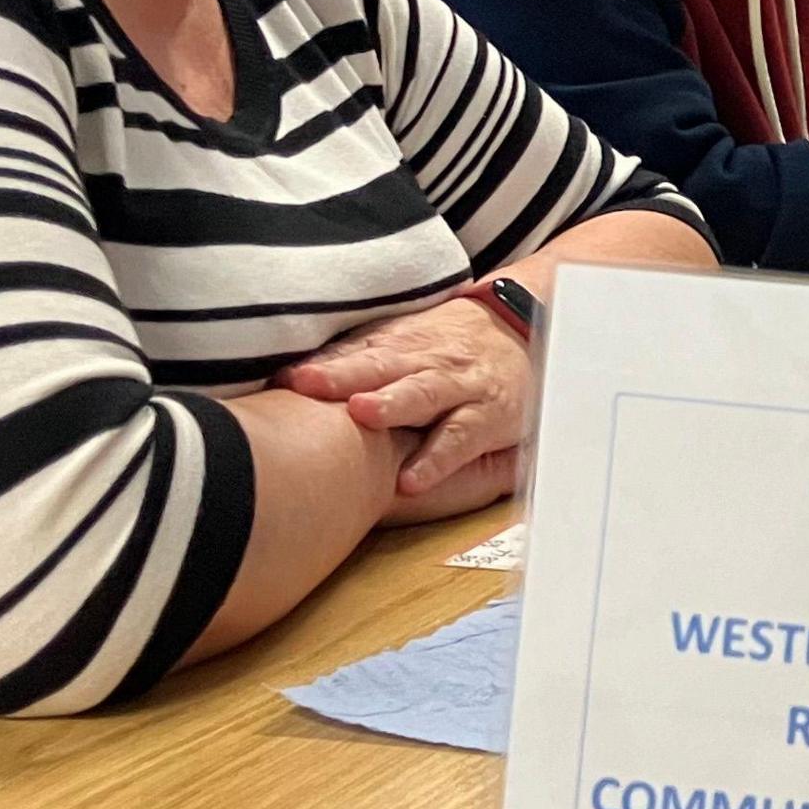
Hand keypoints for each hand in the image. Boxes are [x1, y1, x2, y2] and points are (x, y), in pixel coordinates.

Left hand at [274, 297, 532, 508]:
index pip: (357, 353)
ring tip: (363, 414)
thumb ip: (353, 360)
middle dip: (345, 377)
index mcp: (400, 346)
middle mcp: (426, 363)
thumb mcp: (403, 343)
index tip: (286, 378)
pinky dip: (438, 458)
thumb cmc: (447, 346)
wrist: (521, 328)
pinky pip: (461, 438)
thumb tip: (286, 378)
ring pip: (424, 393)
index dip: (324, 365)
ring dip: (394, 403)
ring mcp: (459, 388)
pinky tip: (412, 480)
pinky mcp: (488, 417)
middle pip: (382, 367)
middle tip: (309, 385)